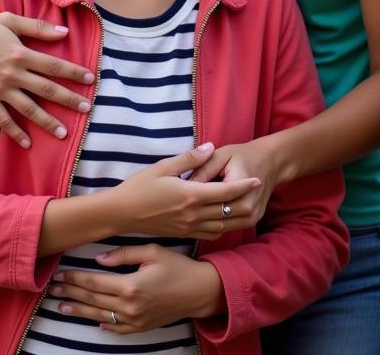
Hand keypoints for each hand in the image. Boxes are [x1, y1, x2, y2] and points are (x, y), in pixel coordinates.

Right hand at [0, 13, 95, 145]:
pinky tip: (27, 143)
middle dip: (69, 100)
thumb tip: (64, 32)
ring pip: (28, 109)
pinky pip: (3, 120)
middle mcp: (12, 73)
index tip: (91, 80)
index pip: (53, 65)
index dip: (74, 72)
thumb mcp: (8, 19)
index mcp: (20, 52)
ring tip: (64, 133)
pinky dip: (15, 132)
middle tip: (88, 109)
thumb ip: (37, 27)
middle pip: (46, 89)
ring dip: (47, 121)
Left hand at [50, 245, 223, 331]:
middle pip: (93, 300)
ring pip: (100, 316)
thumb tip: (99, 259)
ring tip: (62, 307)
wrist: (199, 292)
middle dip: (72, 294)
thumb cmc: (178, 267)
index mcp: (131, 285)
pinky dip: (102, 324)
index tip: (60, 275)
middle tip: (54, 290)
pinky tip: (92, 321)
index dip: (76, 279)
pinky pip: (116, 328)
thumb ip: (124, 254)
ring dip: (79, 312)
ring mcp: (135, 320)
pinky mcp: (141, 327)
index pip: (95, 283)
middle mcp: (130, 307)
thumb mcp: (153, 251)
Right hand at [111, 143, 260, 239]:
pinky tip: (224, 220)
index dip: (243, 186)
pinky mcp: (183, 234)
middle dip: (245, 201)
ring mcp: (188, 227)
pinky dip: (222, 227)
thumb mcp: (163, 167)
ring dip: (236, 216)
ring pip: (221, 225)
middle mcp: (193, 214)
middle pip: (227, 210)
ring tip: (247, 206)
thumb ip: (189, 158)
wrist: (120, 214)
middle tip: (258, 192)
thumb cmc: (139, 187)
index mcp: (190, 195)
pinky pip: (210, 233)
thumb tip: (210, 147)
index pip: (224, 192)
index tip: (257, 179)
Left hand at [188, 137, 281, 227]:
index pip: (208, 197)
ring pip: (220, 226)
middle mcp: (247, 206)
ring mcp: (251, 217)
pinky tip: (202, 220)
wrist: (270, 162)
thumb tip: (185, 184)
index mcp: (237, 186)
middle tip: (179, 206)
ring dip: (204, 223)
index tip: (177, 192)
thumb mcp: (221, 154)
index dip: (190, 196)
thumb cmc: (242, 155)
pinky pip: (228, 228)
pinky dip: (214, 226)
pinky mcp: (252, 222)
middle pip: (213, 215)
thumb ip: (203, 168)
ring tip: (188, 215)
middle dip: (195, 212)